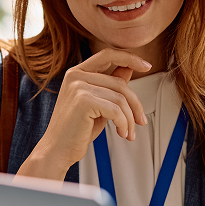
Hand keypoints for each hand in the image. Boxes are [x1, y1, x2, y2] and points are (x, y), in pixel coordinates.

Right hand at [17, 49, 151, 180]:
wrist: (57, 150)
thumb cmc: (77, 130)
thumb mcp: (98, 104)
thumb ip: (110, 86)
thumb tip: (129, 68)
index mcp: (77, 72)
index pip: (108, 54)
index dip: (129, 57)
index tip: (147, 66)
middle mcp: (76, 75)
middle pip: (120, 82)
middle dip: (135, 105)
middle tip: (140, 122)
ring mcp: (78, 87)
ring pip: (120, 98)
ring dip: (129, 119)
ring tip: (128, 133)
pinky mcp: (83, 101)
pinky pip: (116, 110)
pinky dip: (123, 123)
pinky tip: (122, 133)